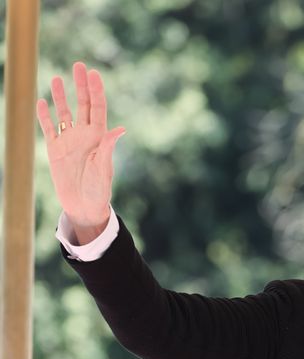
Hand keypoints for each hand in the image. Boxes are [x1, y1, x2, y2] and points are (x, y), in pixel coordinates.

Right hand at [36, 61, 125, 231]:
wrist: (84, 208)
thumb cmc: (98, 191)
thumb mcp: (104, 169)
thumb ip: (108, 148)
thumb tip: (120, 129)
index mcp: (98, 138)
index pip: (98, 108)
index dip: (96, 90)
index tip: (93, 73)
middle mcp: (84, 136)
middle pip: (82, 105)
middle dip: (81, 85)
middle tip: (79, 65)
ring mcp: (69, 141)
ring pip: (64, 113)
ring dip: (61, 97)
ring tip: (58, 79)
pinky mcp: (55, 150)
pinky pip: (48, 129)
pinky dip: (45, 116)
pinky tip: (42, 102)